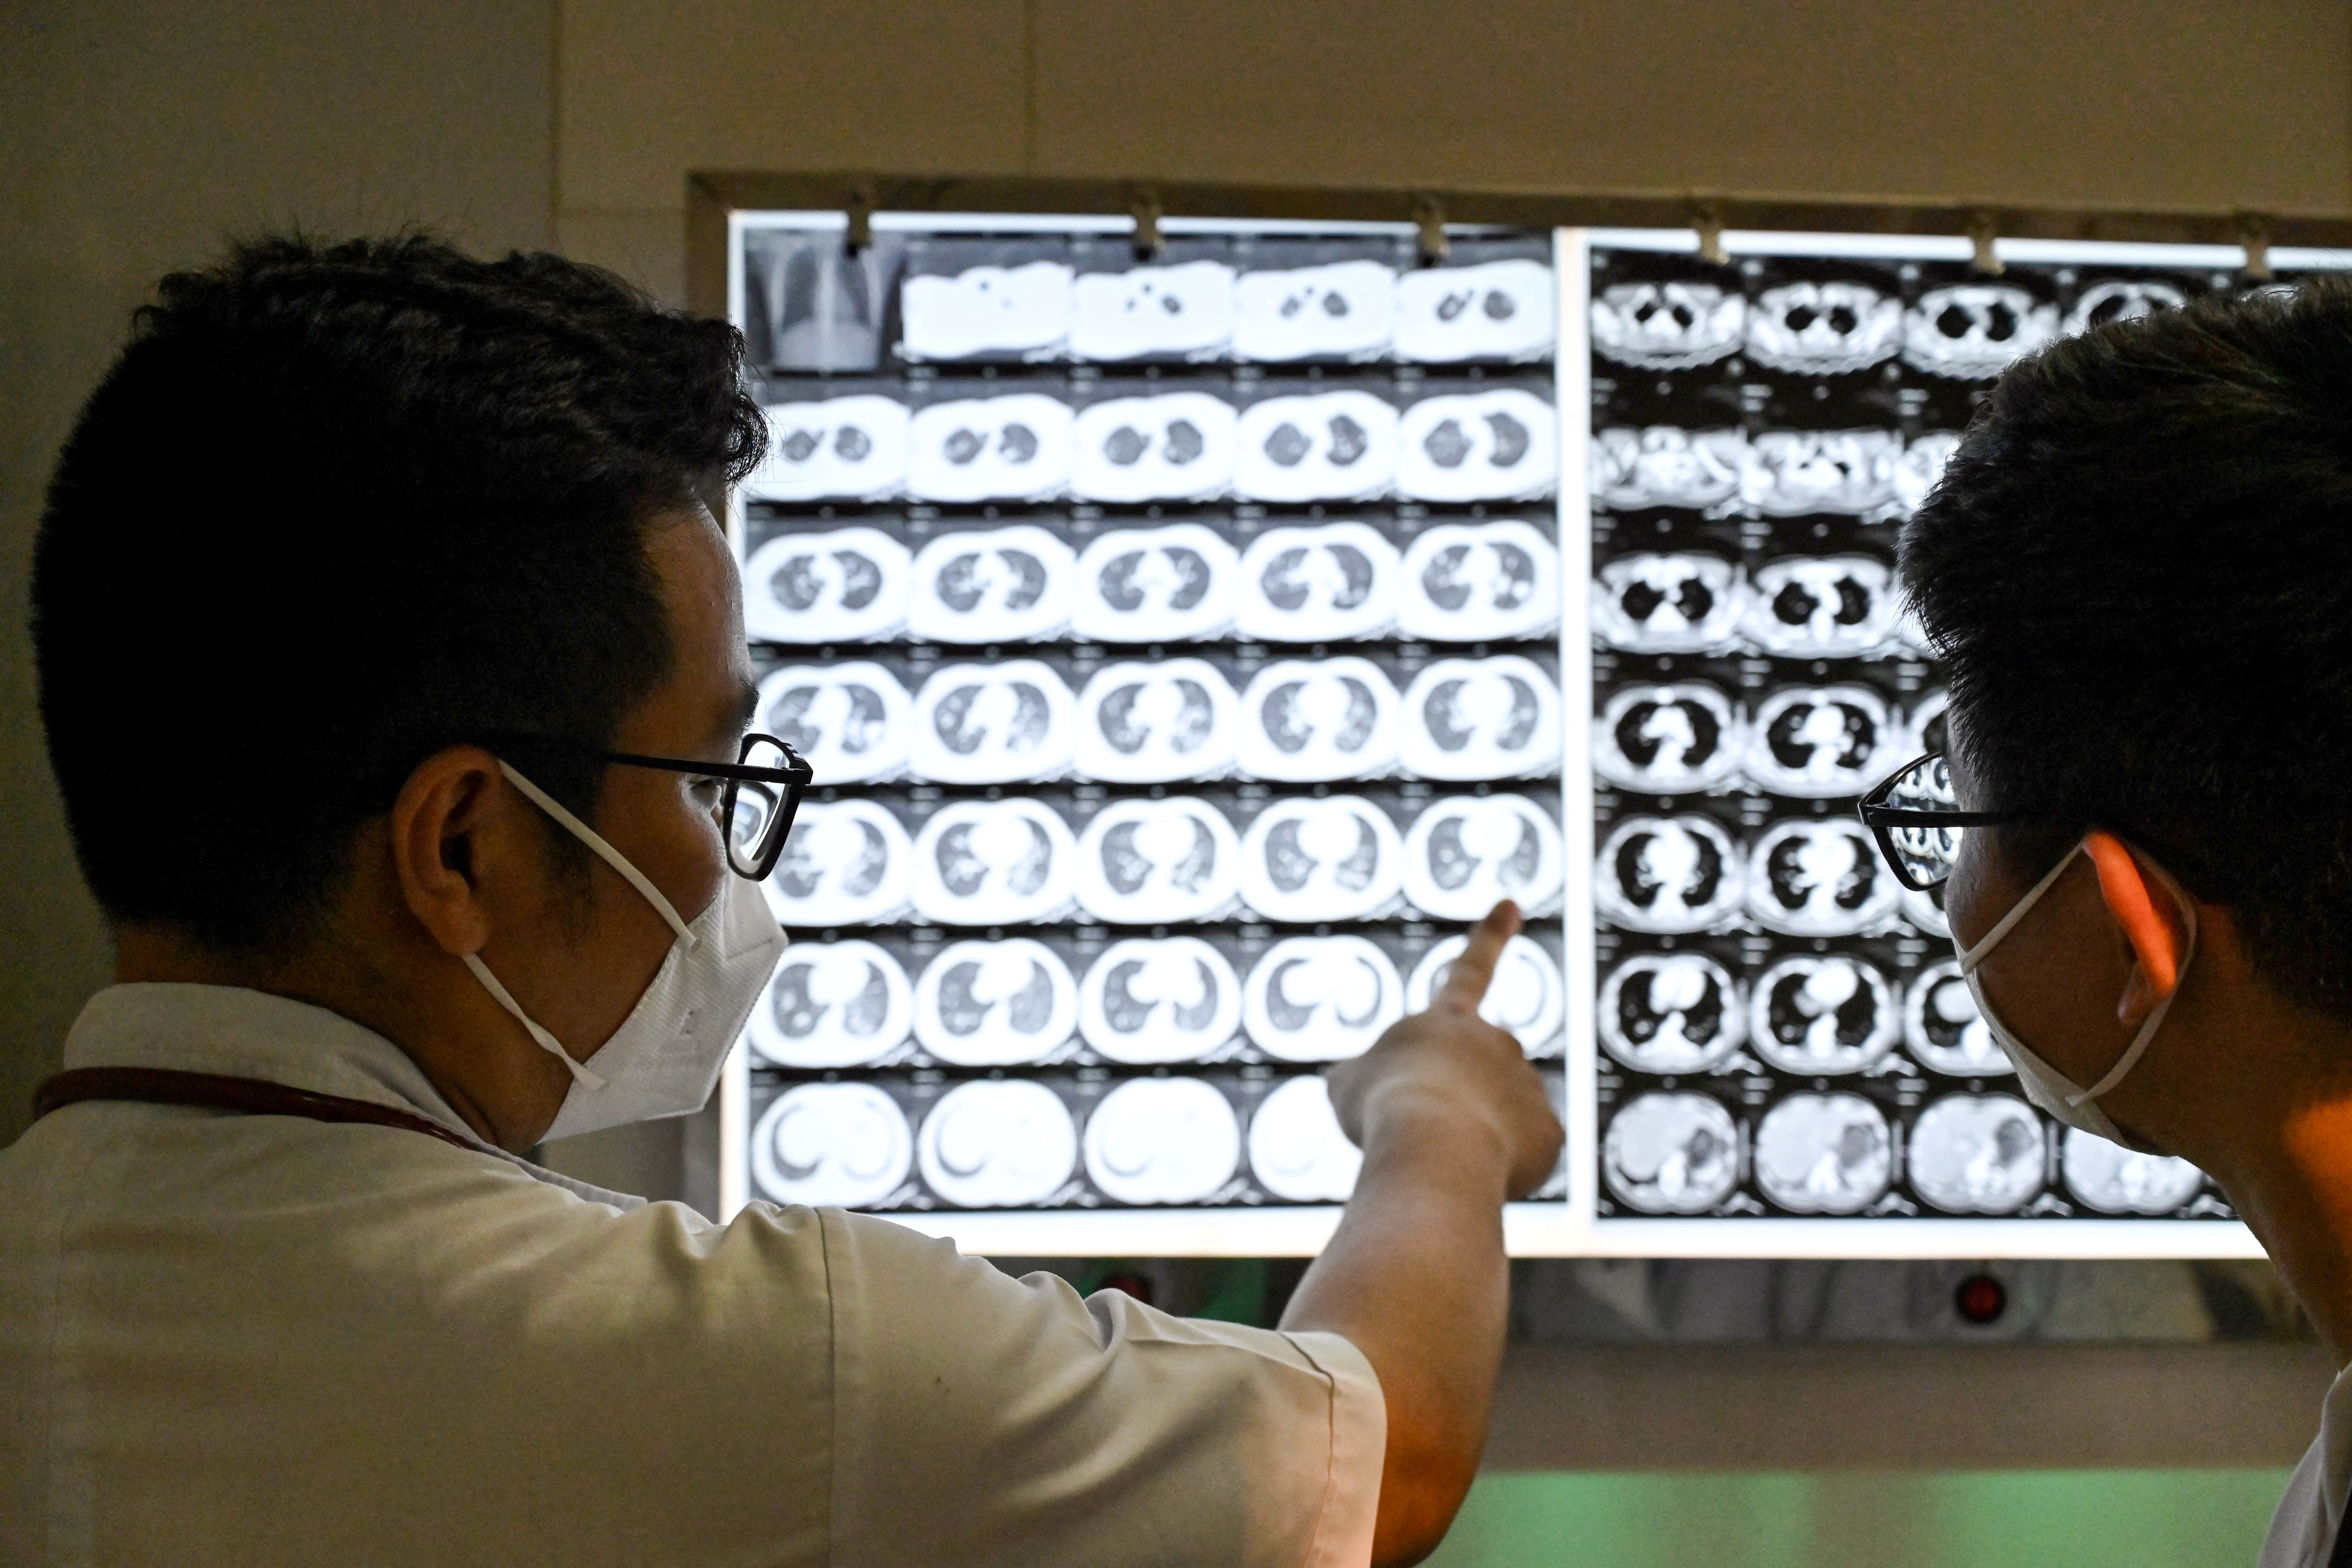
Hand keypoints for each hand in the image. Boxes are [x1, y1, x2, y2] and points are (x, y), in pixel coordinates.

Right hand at [1324, 901, 1564, 1200]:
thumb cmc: (1384, 1108)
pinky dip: (1498, 1171)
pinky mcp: (1549, 1132)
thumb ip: (1359, 1076)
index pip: (1469, 970)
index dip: (1489, 936)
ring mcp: (1528, 1085)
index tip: (1512, 903)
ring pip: (1498, 1121)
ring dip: (1471, 1140)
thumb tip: (1357, 1085)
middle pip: (1477, 1076)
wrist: (1433, 1147)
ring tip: (1440, 1158)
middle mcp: (1498, 1042)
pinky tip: (1473, 1177)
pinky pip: (1524, 1156)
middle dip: (1454, 1105)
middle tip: (1419, 1134)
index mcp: (1448, 1020)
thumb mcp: (1346, 1084)